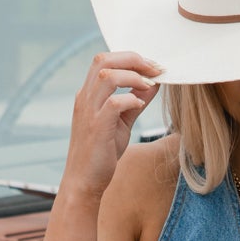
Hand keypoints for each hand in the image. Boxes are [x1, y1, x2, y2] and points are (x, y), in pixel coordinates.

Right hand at [63, 49, 163, 200]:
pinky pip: (114, 102)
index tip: (153, 67)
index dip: (130, 58)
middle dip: (133, 59)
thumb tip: (153, 83)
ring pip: (107, 76)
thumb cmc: (102, 154)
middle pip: (103, 60)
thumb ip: (135, 101)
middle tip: (155, 69)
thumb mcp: (122, 122)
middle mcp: (85, 98)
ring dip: (133, 76)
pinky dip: (131, 99)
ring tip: (149, 85)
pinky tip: (140, 106)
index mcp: (89, 94)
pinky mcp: (96, 127)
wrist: (84, 182)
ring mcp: (89, 112)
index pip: (105, 61)